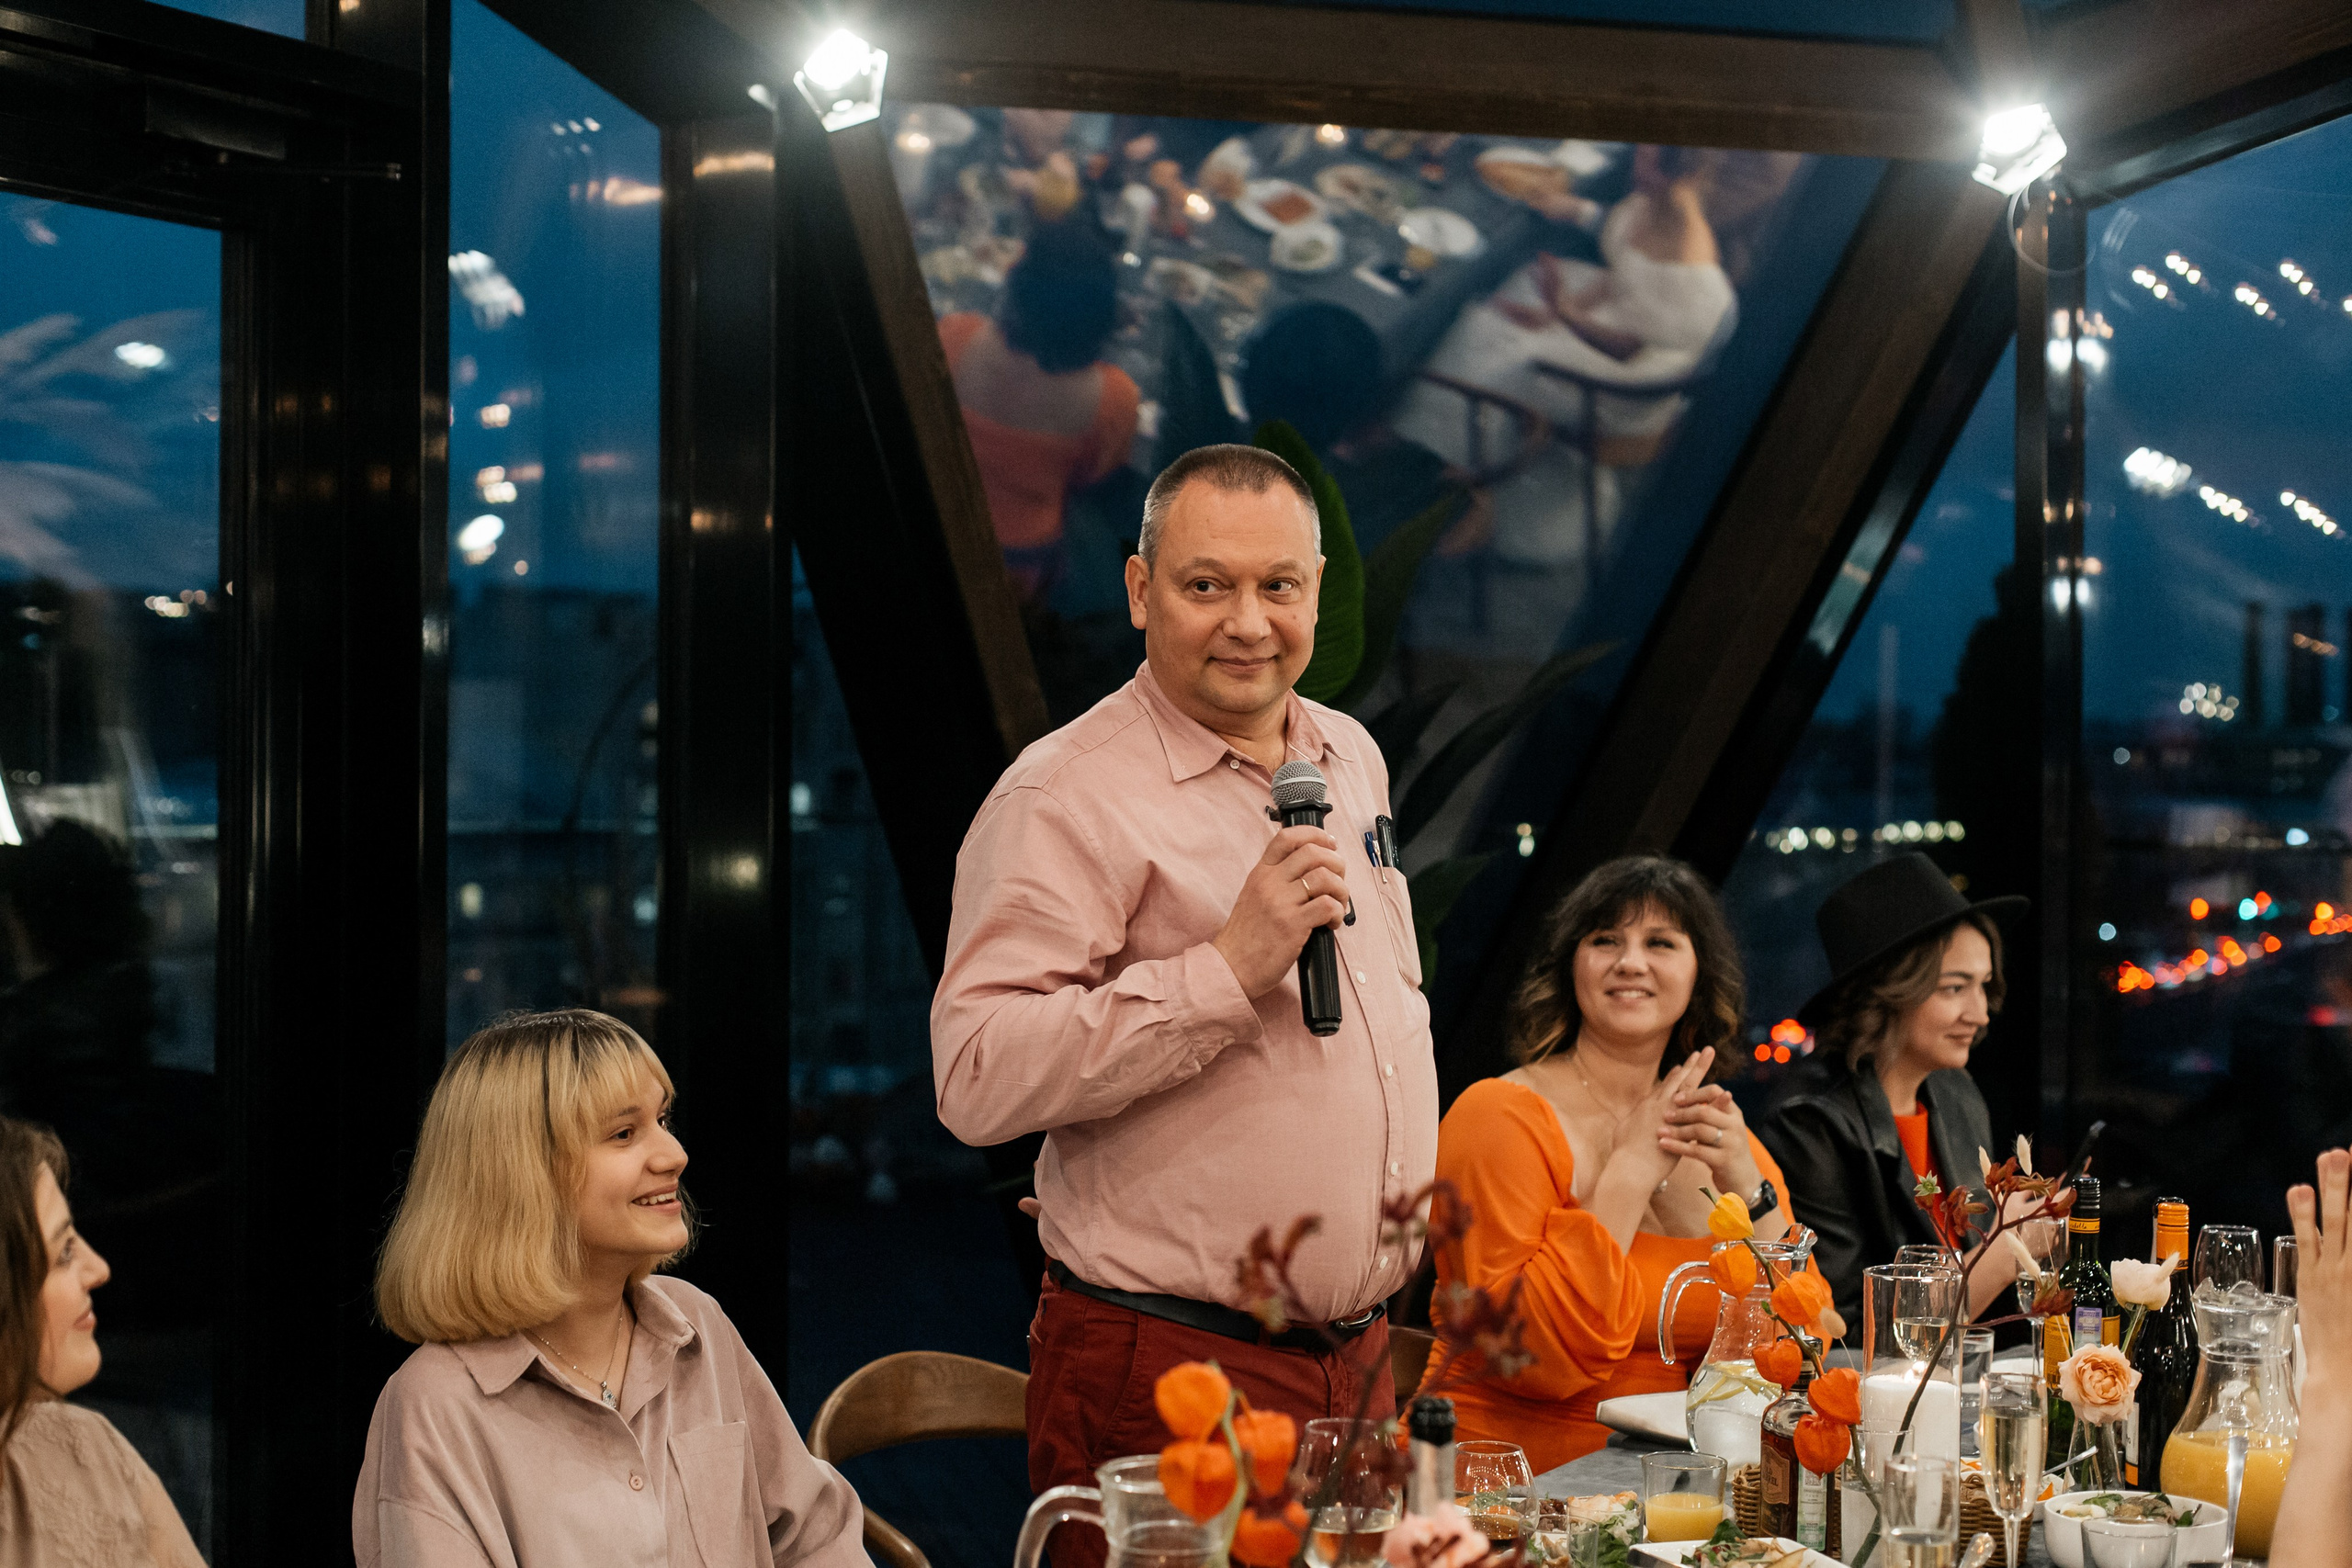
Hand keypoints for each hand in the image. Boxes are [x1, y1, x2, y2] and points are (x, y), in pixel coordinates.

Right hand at [1212, 825, 1348, 999]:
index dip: (1315, 835)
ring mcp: (1281, 902)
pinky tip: (1332, 924)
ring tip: (1338, 907)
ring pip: (1325, 877)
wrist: (1231, 966)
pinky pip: (1328, 906)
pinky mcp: (1292, 925)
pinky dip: (1338, 913)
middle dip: (1336, 864)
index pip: (1288, 837)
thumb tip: (1311, 870)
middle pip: (1313, 852)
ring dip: (1341, 891)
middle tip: (1338, 882)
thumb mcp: (1254, 896)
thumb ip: (1276, 880)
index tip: (1330, 845)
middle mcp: (1270, 882)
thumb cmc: (1246, 936)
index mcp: (1261, 872)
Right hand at [1613, 1049, 1715, 1186]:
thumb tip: (1631, 1120)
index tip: (1682, 1066)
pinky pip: (1703, 1111)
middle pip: (1680, 1081)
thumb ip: (1632, 1122)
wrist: (1631, 1167)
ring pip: (1690, 1087)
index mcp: (1647, 1107)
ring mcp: (1672, 1114)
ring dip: (1701, 1071)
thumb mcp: (1624, 1131)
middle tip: (1703, 1051)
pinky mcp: (1683, 1127)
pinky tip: (1726, 1093)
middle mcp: (1660, 1105)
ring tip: (1710, 1056)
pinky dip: (1714, 1101)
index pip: (1664, 1088)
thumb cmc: (1624, 1153)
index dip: (1675, 1076)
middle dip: (1692, 1066)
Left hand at [1656, 1062, 1758, 1195]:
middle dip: (1682, 1112)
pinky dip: (1677, 1146)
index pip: (1715, 1092)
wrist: (1743, 1180)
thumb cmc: (1724, 1149)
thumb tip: (1679, 1092)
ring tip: (1660, 1131)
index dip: (1694, 1093)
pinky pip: (1697, 1150)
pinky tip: (1663, 1144)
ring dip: (1677, 1130)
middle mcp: (1735, 1125)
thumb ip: (1708, 1113)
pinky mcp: (1724, 1160)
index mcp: (1734, 1113)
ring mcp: (1731, 1143)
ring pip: (1700, 1130)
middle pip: (1705, 1111)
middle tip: (1664, 1115)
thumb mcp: (1721, 1128)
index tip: (1675, 1098)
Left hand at [2290, 1149, 2351, 1397]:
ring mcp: (2337, 1272)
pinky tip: (2298, 1190)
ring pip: (2339, 1220)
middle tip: (2349, 1152)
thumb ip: (2349, 1258)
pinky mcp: (2312, 1279)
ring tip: (2331, 1155)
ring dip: (2335, 1186)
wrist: (2346, 1375)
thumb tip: (2346, 1236)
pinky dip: (2302, 1215)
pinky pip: (2306, 1240)